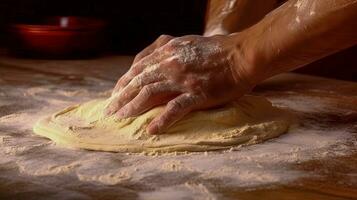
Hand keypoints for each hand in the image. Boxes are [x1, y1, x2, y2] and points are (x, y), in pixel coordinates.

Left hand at [105, 34, 254, 133]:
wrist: (243, 54)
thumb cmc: (217, 49)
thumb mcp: (187, 42)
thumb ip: (167, 48)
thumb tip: (150, 60)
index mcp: (168, 50)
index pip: (138, 67)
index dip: (124, 82)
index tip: (115, 93)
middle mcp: (171, 63)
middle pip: (139, 82)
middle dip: (121, 97)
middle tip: (110, 110)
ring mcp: (184, 79)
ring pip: (150, 94)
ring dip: (133, 108)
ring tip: (121, 119)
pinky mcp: (198, 94)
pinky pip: (176, 108)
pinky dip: (162, 120)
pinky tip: (151, 130)